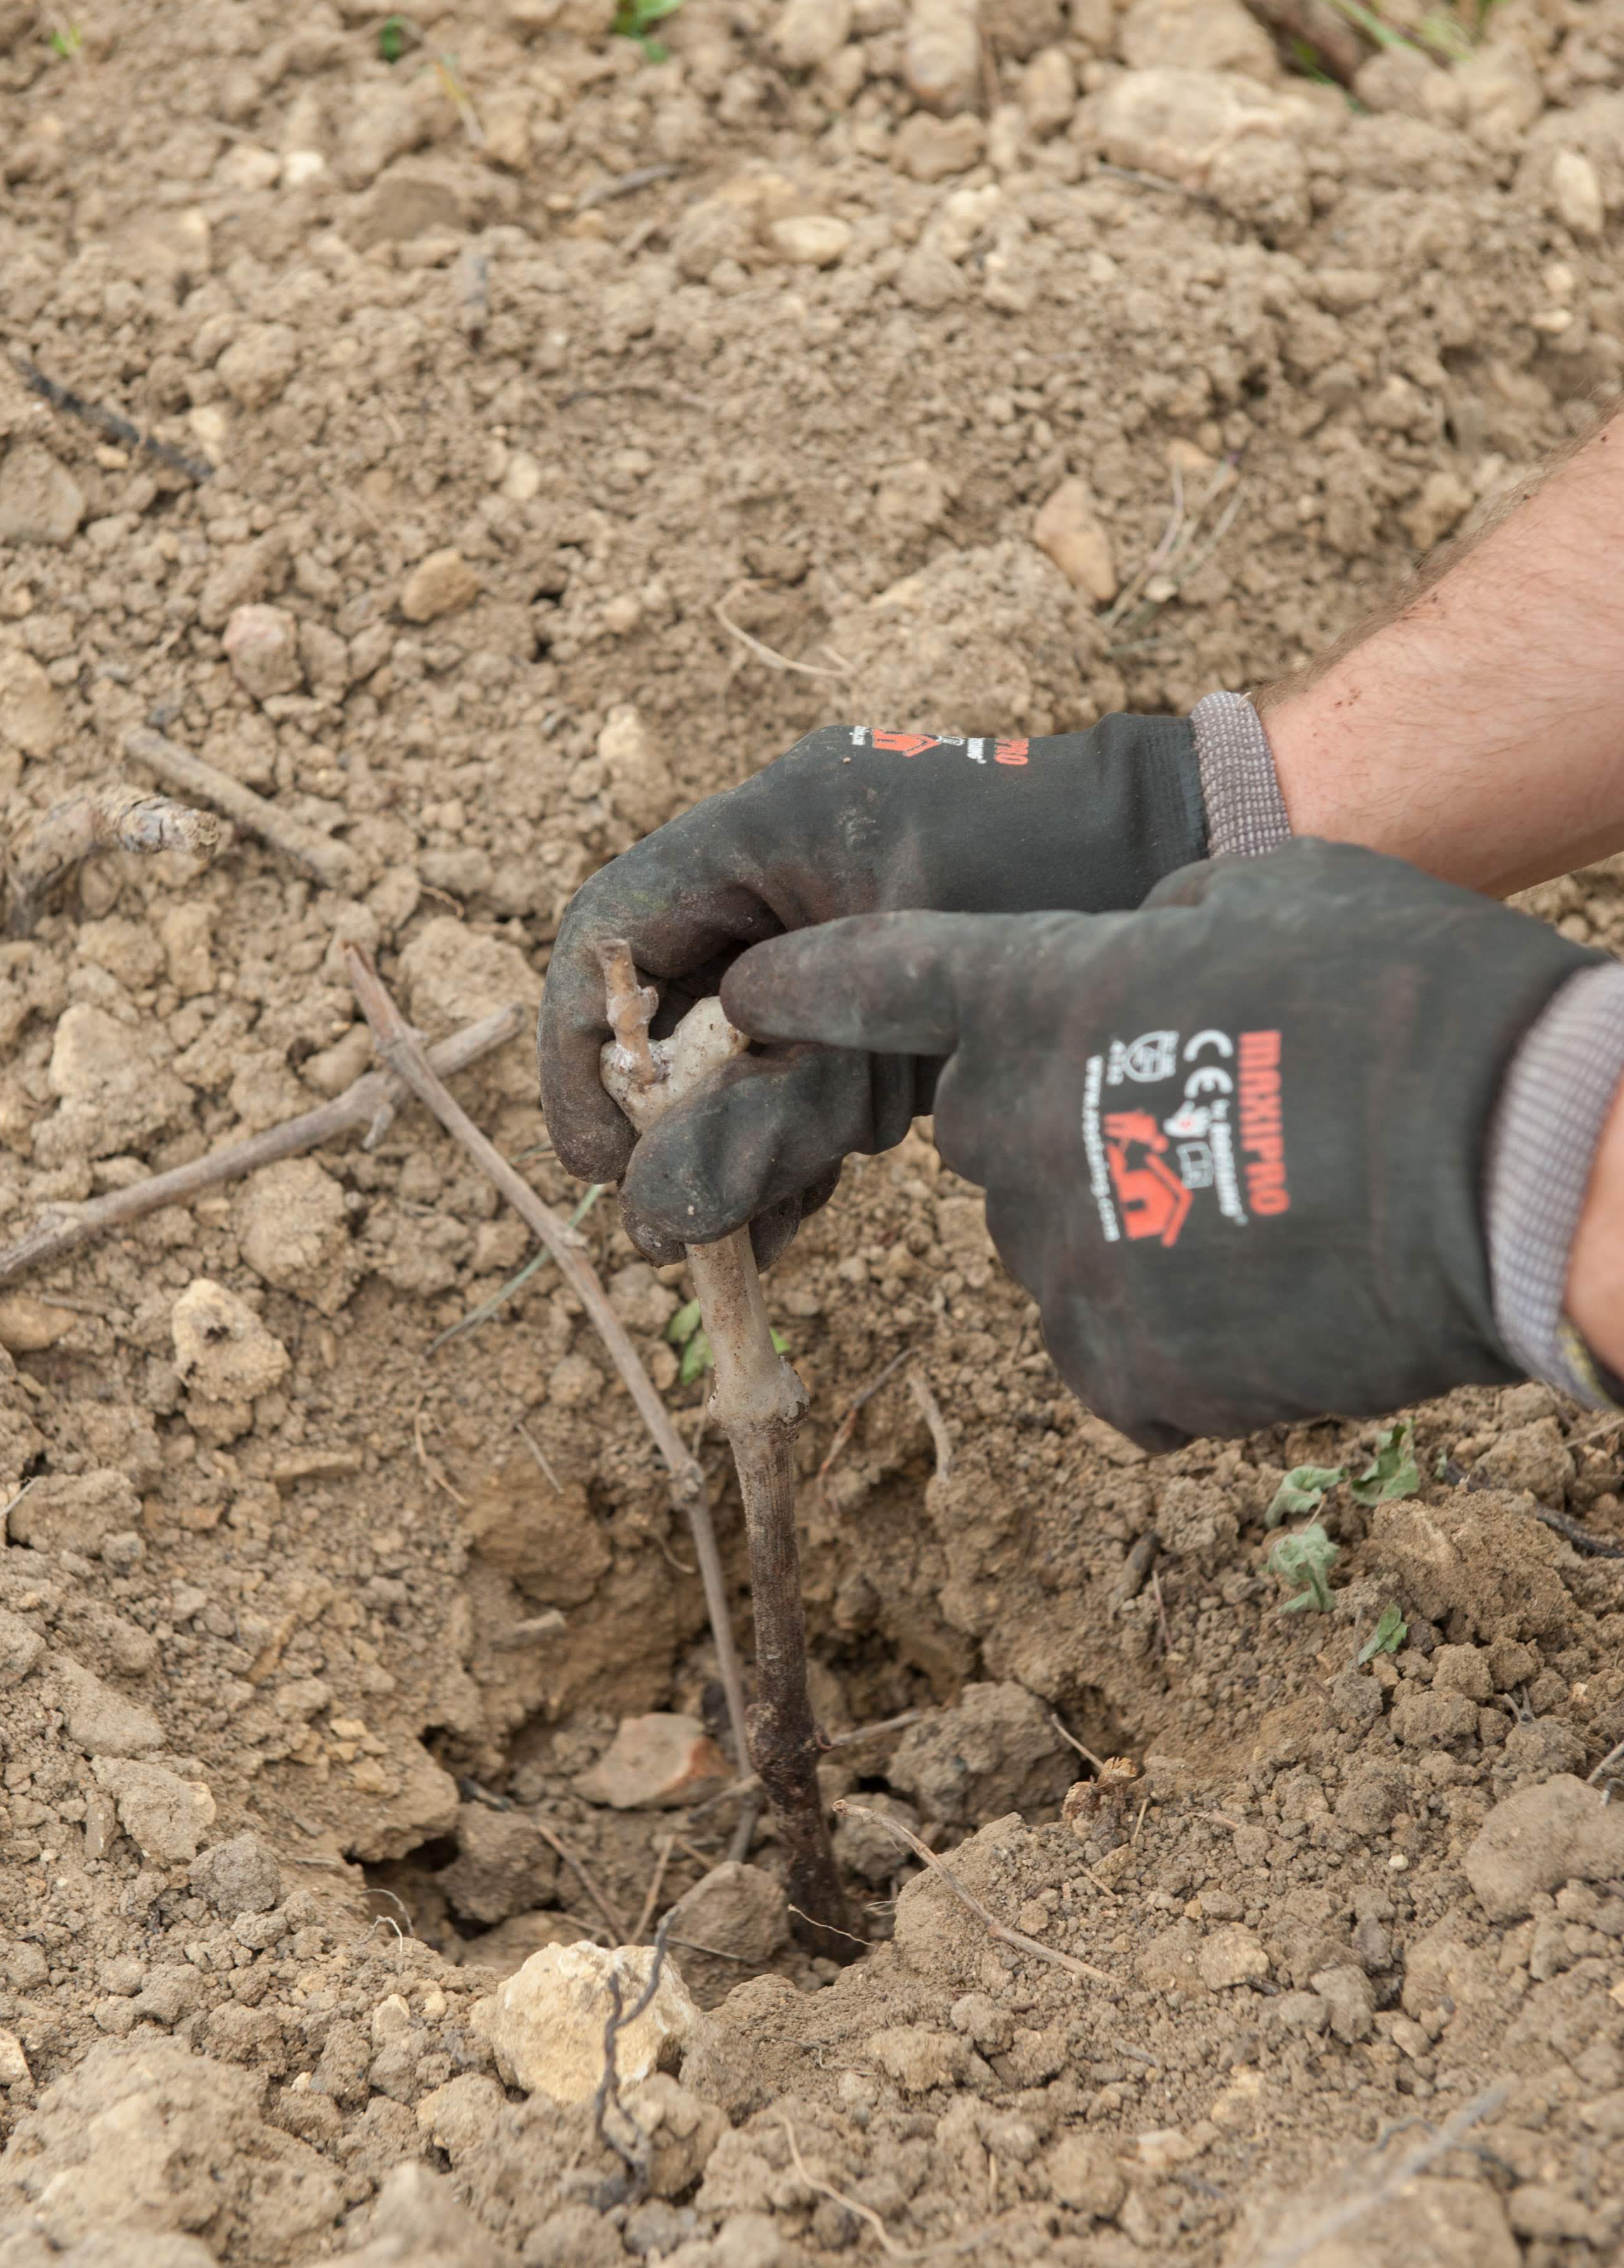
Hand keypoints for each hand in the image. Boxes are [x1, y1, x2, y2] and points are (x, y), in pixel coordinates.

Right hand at [541, 714, 1206, 1261]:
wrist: (1207, 853)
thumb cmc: (1066, 895)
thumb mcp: (905, 1019)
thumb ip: (776, 1116)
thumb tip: (650, 1217)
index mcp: (767, 829)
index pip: (612, 932)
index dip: (582, 1051)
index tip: (595, 1159)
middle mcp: (781, 875)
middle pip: (663, 1005)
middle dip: (653, 1121)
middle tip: (659, 1228)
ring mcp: (831, 938)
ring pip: (728, 1055)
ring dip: (717, 1150)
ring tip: (720, 1247)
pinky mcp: (879, 994)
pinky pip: (797, 1074)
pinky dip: (782, 1150)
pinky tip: (776, 1230)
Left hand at [702, 842, 1603, 1447]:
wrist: (1519, 1168)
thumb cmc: (1413, 996)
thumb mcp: (1273, 894)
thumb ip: (1161, 918)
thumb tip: (1142, 943)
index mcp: (1040, 993)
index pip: (873, 981)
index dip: (805, 988)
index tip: (749, 998)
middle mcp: (1015, 1128)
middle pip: (984, 1127)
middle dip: (1060, 1118)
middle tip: (1199, 1115)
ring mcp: (1063, 1262)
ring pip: (1058, 1243)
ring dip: (1133, 1227)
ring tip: (1268, 1207)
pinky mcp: (1121, 1373)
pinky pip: (1114, 1352)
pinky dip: (1174, 1332)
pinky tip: (1269, 1296)